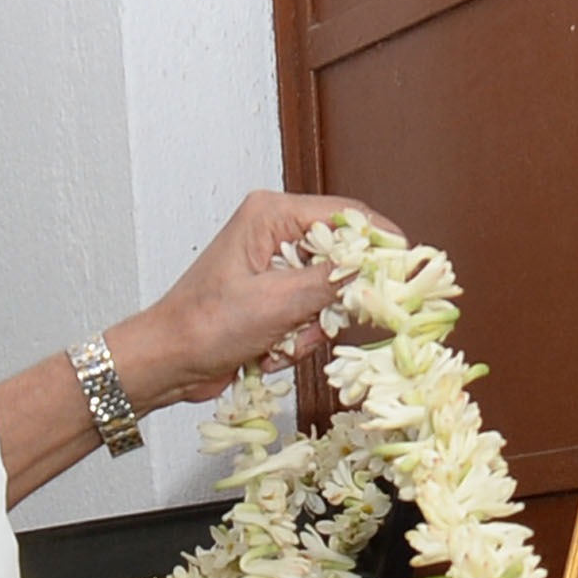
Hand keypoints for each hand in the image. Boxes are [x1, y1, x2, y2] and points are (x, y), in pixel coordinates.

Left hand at [112, 191, 378, 407]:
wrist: (168, 362)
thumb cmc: (205, 326)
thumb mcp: (277, 303)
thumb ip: (333, 283)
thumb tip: (379, 269)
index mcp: (271, 215)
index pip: (347, 216)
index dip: (382, 244)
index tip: (408, 273)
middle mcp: (276, 233)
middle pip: (342, 259)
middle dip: (335, 301)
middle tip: (323, 324)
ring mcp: (275, 267)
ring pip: (330, 295)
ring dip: (312, 328)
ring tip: (279, 342)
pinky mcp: (274, 297)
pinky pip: (312, 316)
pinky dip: (298, 339)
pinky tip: (269, 350)